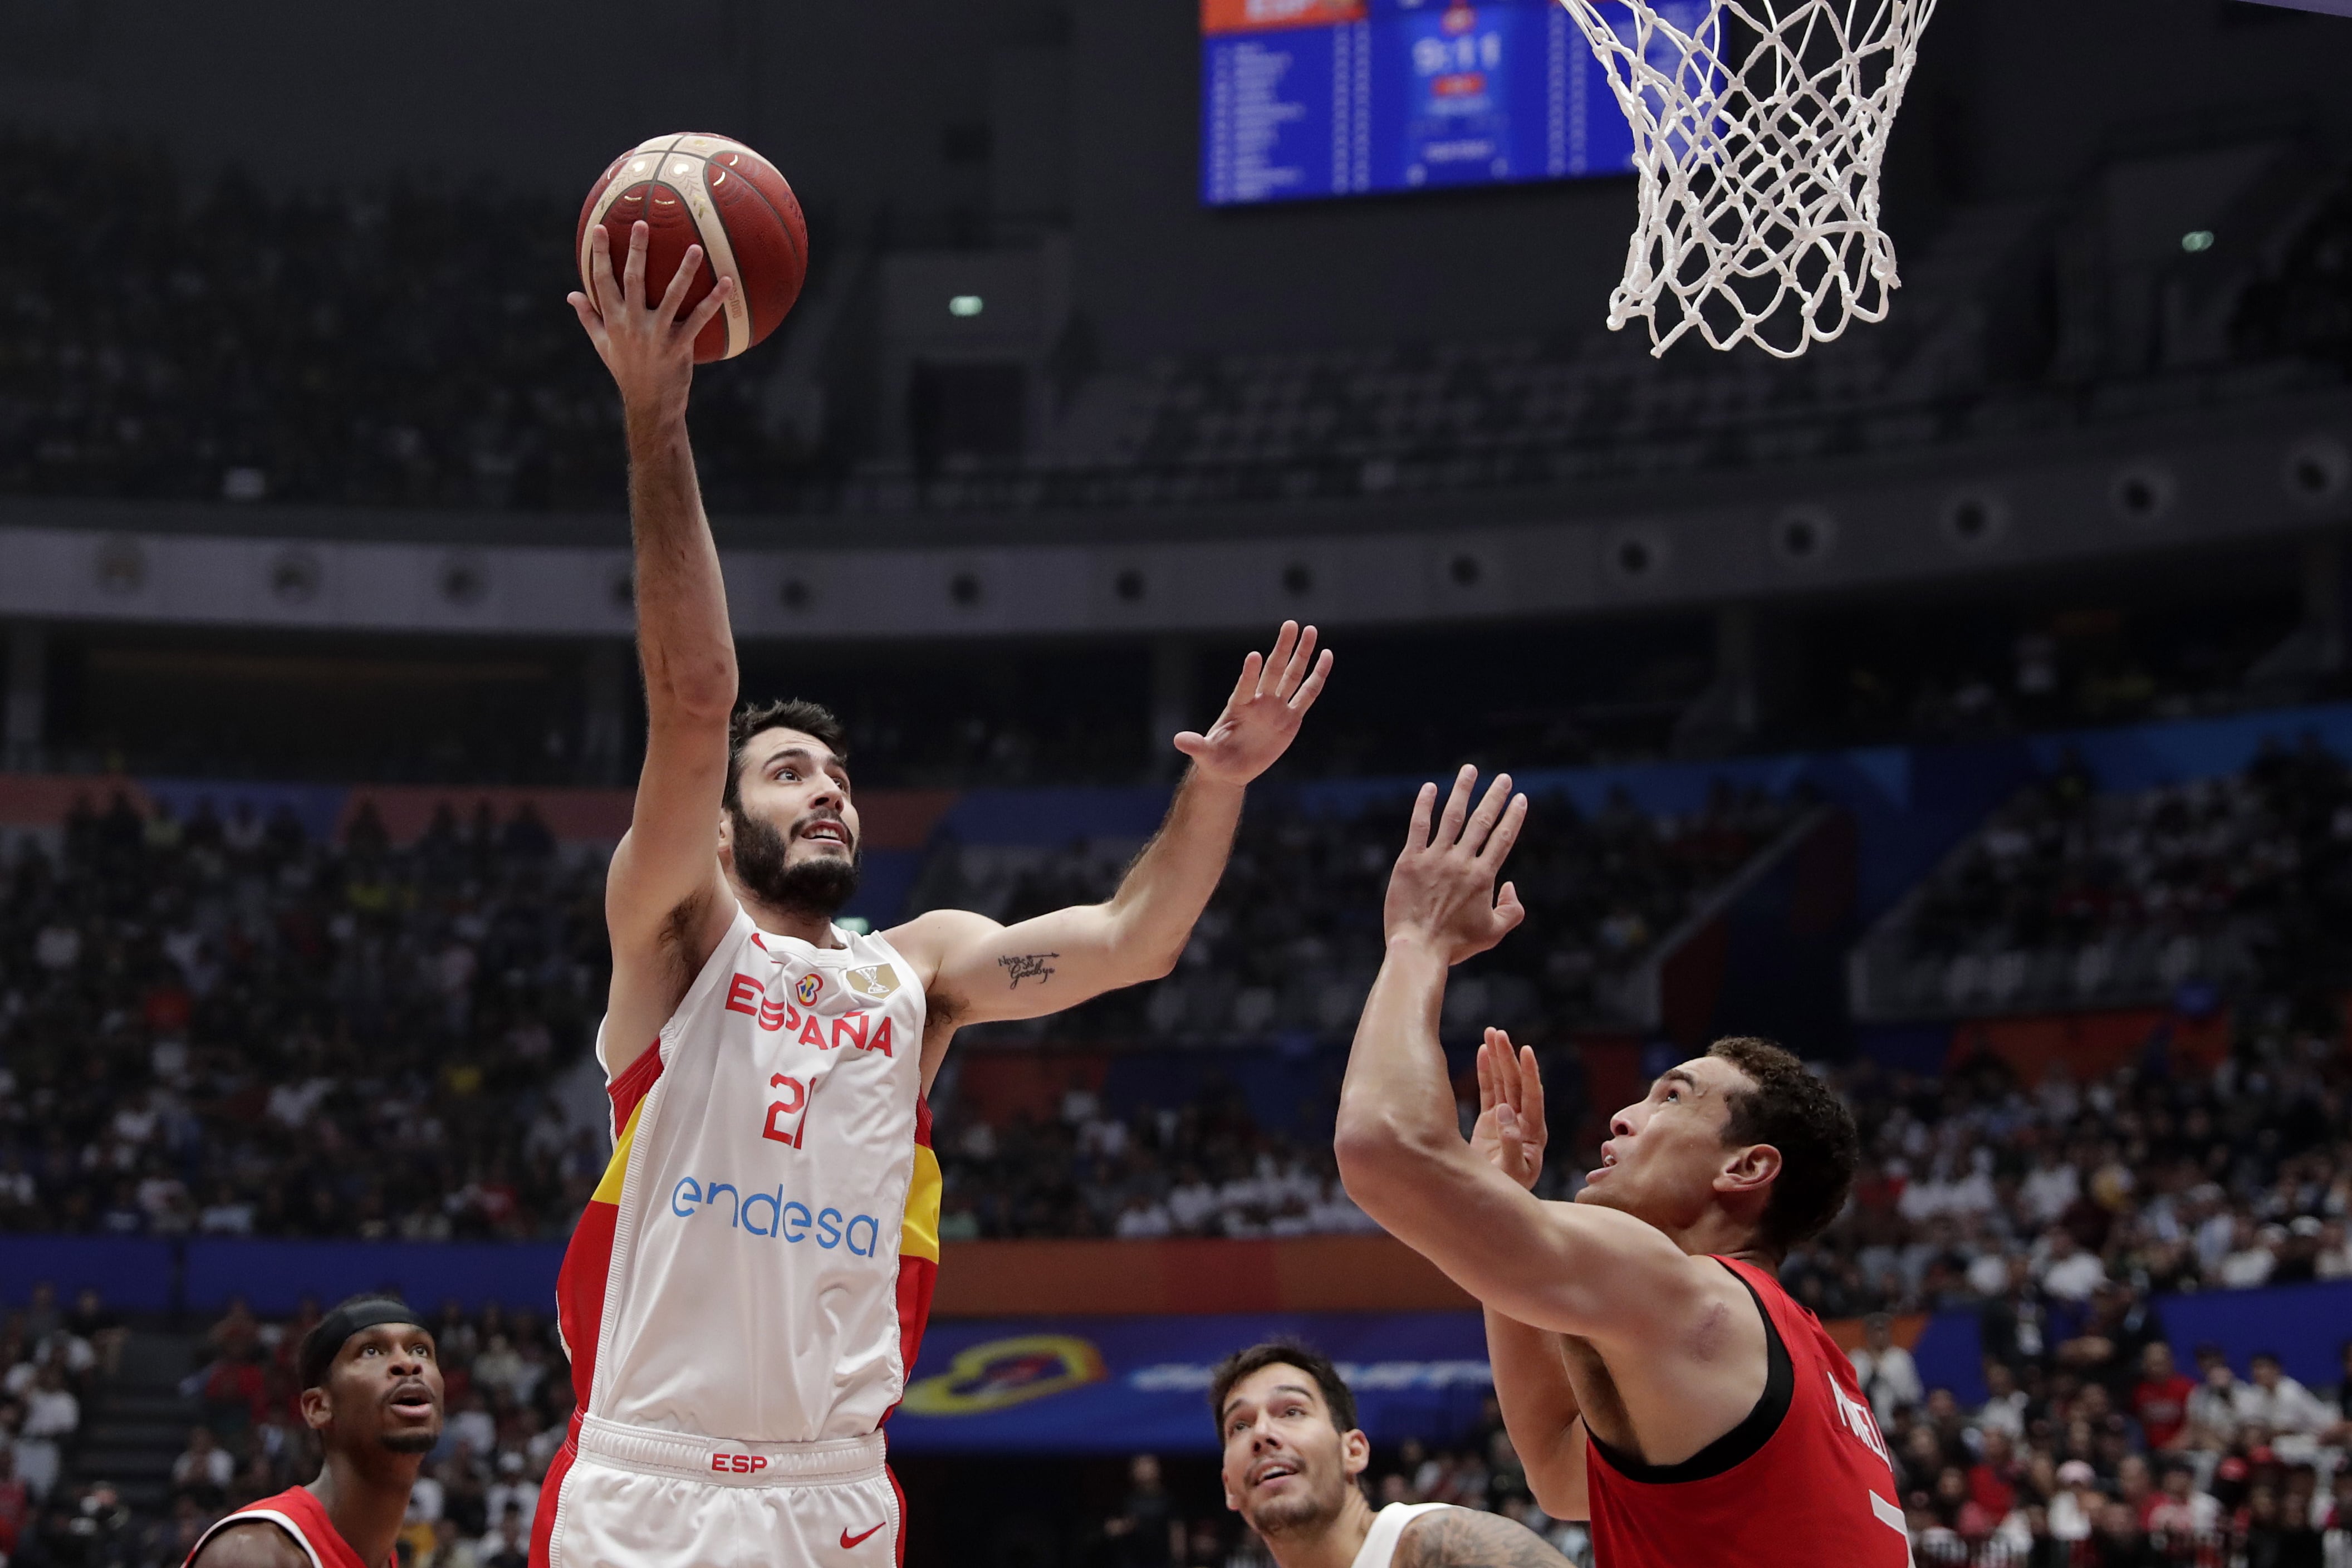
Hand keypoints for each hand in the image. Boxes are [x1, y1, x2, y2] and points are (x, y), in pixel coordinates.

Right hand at [568, 220, 733, 432]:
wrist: (650, 404)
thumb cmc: (626, 371)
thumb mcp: (602, 345)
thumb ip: (588, 317)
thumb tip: (571, 295)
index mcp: (613, 320)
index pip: (602, 281)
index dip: (601, 254)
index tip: (602, 229)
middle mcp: (633, 324)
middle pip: (634, 280)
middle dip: (637, 250)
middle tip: (643, 223)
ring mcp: (657, 334)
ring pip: (672, 295)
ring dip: (684, 270)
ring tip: (694, 248)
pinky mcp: (680, 345)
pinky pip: (699, 318)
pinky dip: (713, 300)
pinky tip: (725, 282)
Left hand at [1173, 621, 1332, 786]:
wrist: (1230, 768)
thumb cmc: (1215, 759)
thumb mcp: (1204, 754)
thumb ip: (1196, 745)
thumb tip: (1178, 740)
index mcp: (1238, 707)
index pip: (1244, 687)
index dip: (1249, 673)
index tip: (1253, 656)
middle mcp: (1259, 702)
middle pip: (1274, 671)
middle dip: (1282, 648)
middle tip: (1290, 624)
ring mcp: (1276, 708)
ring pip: (1292, 676)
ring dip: (1302, 654)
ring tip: (1310, 630)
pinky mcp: (1291, 719)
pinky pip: (1307, 695)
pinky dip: (1317, 677)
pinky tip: (1326, 656)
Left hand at [1384, 765, 1526, 963]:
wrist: (1418, 949)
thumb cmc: (1455, 945)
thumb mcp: (1494, 934)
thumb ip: (1512, 910)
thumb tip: (1510, 885)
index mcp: (1482, 876)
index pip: (1502, 838)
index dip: (1513, 816)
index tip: (1520, 798)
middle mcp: (1461, 862)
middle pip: (1481, 821)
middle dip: (1494, 797)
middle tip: (1504, 778)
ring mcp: (1435, 859)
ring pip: (1451, 816)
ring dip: (1462, 791)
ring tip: (1470, 770)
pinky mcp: (1410, 861)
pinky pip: (1419, 826)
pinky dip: (1424, 805)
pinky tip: (1430, 788)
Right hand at [1469, 1028, 1547, 1190]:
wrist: (1491, 1203)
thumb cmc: (1506, 1191)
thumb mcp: (1511, 1172)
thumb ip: (1510, 1142)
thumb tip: (1505, 1111)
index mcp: (1533, 1133)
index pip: (1533, 1096)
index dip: (1530, 1074)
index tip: (1526, 1051)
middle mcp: (1523, 1122)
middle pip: (1517, 1084)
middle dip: (1508, 1058)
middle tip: (1499, 1033)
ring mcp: (1507, 1120)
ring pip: (1503, 1084)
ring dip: (1498, 1059)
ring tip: (1491, 1033)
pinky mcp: (1490, 1122)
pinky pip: (1489, 1092)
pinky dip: (1486, 1072)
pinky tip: (1483, 1052)